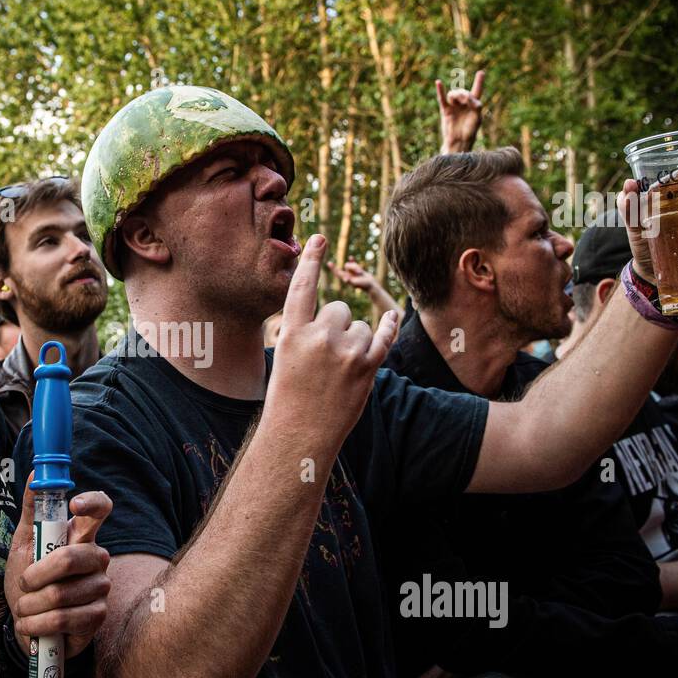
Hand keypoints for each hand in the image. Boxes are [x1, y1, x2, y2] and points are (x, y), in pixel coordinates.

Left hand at [5, 474, 111, 658]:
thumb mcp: (24, 545)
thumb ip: (32, 511)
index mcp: (80, 536)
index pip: (100, 509)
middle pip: (69, 559)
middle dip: (34, 576)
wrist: (30, 626)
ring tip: (26, 609)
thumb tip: (34, 474)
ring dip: (30, 605)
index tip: (73, 504)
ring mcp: (100, 587)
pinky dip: (35, 624)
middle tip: (23, 585)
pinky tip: (31, 625)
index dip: (92, 502)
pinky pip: (62, 618)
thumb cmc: (29, 583)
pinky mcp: (97, 615)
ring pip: (59, 593)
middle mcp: (96, 558)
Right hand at [267, 235, 398, 452]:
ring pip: (362, 327)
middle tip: (325, 357)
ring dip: (357, 342)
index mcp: (291, 334)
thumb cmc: (287, 401)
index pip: (302, 287)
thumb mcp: (284, 361)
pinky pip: (383, 338)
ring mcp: (345, 352)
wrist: (299, 439)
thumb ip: (303, 335)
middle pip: (339, 309)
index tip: (318, 238)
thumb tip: (331, 316)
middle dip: (337, 326)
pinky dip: (387, 329)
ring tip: (340, 371)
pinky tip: (393, 315)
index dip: (311, 261)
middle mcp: (319, 337)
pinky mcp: (367, 368)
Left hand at [328, 259, 376, 292]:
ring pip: (351, 265)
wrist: (371, 286)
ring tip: (361, 273)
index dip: (333, 268)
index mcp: (346, 279)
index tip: (328, 263)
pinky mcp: (357, 271)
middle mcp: (348, 275)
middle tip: (359, 272)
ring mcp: (352, 273)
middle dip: (353, 267)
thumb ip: (351, 281)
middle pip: (347, 266)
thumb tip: (346, 279)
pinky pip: (354, 263)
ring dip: (356, 267)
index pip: (338, 272)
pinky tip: (350, 257)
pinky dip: (352, 261)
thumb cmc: (364, 286)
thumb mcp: (357, 283)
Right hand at [436, 70, 483, 153]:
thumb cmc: (470, 131)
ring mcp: (454, 107)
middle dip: (464, 94)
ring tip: (456, 100)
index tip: (481, 72)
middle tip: (465, 99)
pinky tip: (438, 82)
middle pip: (464, 92)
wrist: (459, 142)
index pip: (477, 91)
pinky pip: (442, 98)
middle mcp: (464, 104)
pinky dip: (440, 90)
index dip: (479, 82)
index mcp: (474, 105)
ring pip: (453, 94)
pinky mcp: (446, 110)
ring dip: (456, 95)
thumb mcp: (477, 118)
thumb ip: (476, 106)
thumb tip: (470, 98)